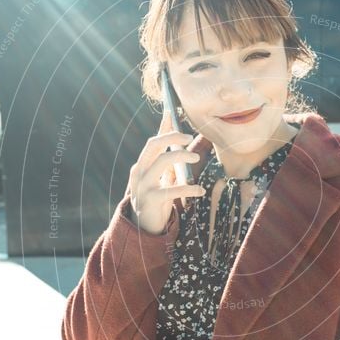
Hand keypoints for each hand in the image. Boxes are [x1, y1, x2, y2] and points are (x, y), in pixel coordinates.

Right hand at [127, 112, 205, 234]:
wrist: (142, 227)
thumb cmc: (155, 198)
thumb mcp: (159, 179)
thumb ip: (165, 161)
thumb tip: (178, 142)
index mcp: (142, 165)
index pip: (152, 141)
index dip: (163, 127)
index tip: (172, 112)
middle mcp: (139, 172)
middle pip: (154, 145)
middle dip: (172, 137)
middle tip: (190, 138)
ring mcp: (143, 186)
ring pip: (162, 162)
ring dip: (181, 156)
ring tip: (195, 159)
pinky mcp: (152, 200)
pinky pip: (172, 189)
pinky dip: (189, 188)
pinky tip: (200, 190)